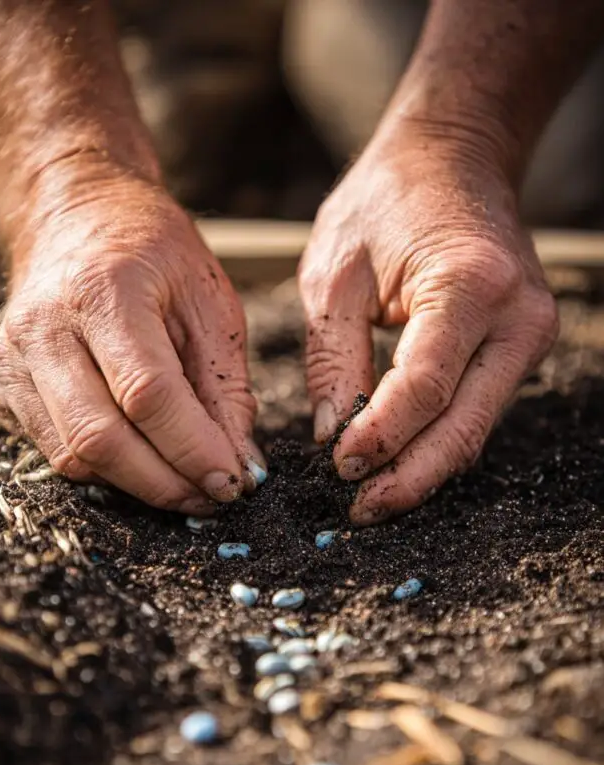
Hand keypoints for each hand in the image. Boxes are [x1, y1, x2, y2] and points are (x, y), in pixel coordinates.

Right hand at [0, 166, 259, 513]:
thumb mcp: (210, 303)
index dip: (193, 450)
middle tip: (211, 498)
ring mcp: (9, 359)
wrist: (78, 217)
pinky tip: (138, 454)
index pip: (147, 394)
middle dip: (165, 484)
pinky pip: (52, 452)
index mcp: (103, 291)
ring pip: (72, 458)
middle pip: (101, 439)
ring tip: (183, 482)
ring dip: (136, 485)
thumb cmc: (154, 255)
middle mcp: (43, 328)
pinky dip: (103, 469)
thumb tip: (241, 470)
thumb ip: (226, 389)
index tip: (233, 483)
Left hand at [299, 128, 556, 524]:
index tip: (340, 469)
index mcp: (470, 285)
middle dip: (409, 478)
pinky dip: (436, 441)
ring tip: (370, 496)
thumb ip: (332, 357)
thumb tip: (334, 436)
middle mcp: (517, 317)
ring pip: (474, 429)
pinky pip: (476, 410)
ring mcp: (528, 336)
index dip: (382, 437)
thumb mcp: (336, 271)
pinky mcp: (520, 349)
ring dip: (423, 469)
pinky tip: (397, 461)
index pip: (425, 387)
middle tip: (359, 511)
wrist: (453, 157)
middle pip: (463, 427)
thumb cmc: (387, 200)